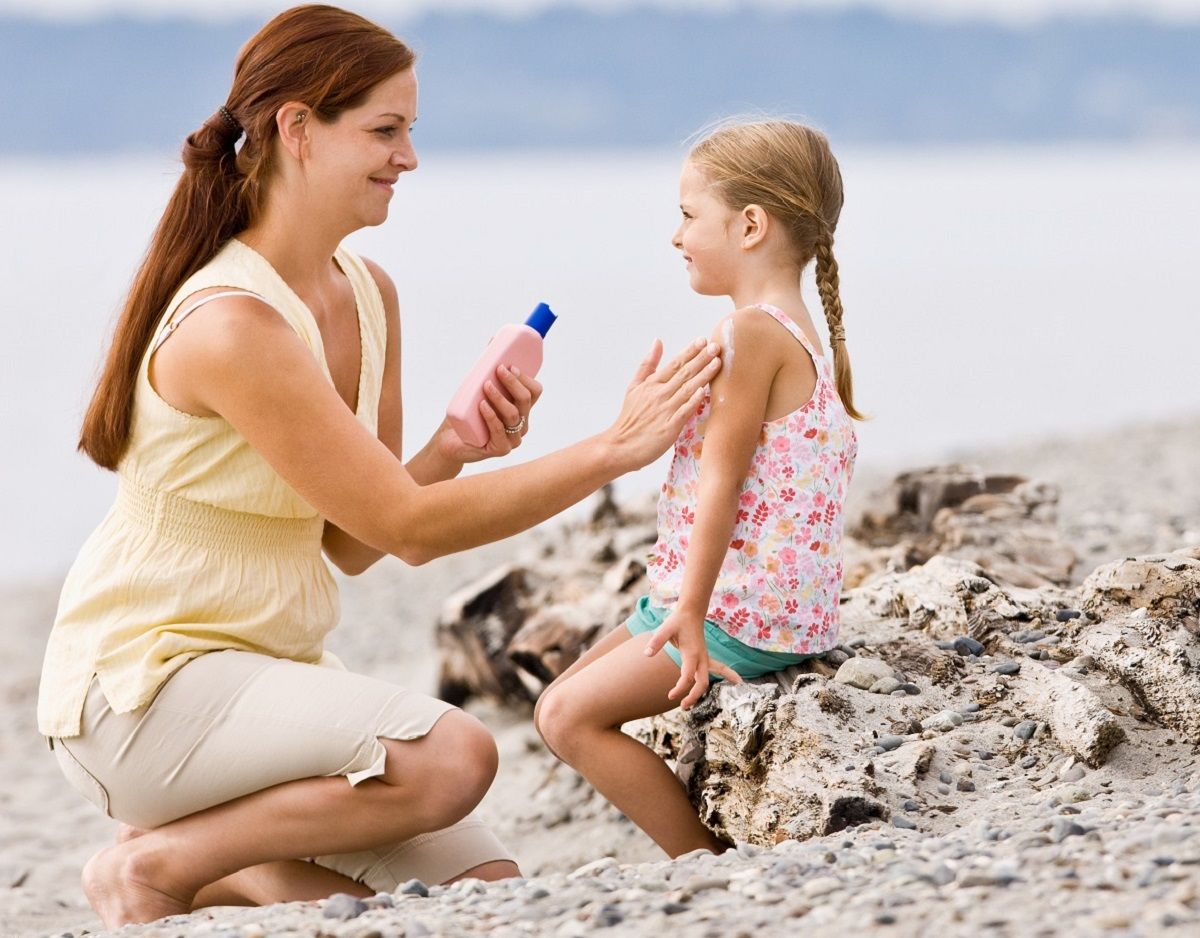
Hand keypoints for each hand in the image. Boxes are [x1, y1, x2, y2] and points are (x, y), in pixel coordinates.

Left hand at [435, 364, 542, 463]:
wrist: (450, 440)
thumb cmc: (466, 414)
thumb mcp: (477, 391)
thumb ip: (488, 372)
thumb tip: (491, 342)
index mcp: (521, 409)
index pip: (535, 391)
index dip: (525, 378)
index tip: (510, 365)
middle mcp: (521, 424)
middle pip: (526, 400)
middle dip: (513, 382)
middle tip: (498, 370)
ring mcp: (513, 438)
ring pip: (513, 414)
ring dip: (500, 397)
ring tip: (486, 385)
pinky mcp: (501, 449)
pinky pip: (499, 430)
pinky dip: (491, 416)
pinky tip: (482, 406)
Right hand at [606, 337, 721, 470]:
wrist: (620, 446)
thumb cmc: (630, 418)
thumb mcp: (634, 386)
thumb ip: (647, 364)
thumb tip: (658, 341)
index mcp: (651, 384)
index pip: (674, 364)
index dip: (689, 351)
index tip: (702, 340)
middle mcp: (659, 394)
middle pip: (683, 373)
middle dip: (701, 359)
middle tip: (716, 346)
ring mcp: (664, 410)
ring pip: (686, 389)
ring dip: (703, 375)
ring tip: (717, 363)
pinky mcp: (668, 427)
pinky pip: (683, 411)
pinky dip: (693, 401)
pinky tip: (704, 391)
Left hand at [645, 611, 741, 709]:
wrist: (691, 612)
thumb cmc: (677, 621)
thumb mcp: (665, 628)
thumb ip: (657, 641)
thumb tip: (647, 654)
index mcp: (692, 653)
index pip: (688, 677)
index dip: (680, 688)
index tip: (670, 696)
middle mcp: (701, 658)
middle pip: (701, 683)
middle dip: (694, 696)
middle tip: (683, 706)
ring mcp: (705, 658)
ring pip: (708, 679)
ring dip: (701, 692)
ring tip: (689, 705)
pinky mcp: (705, 657)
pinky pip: (718, 668)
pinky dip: (727, 674)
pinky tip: (737, 680)